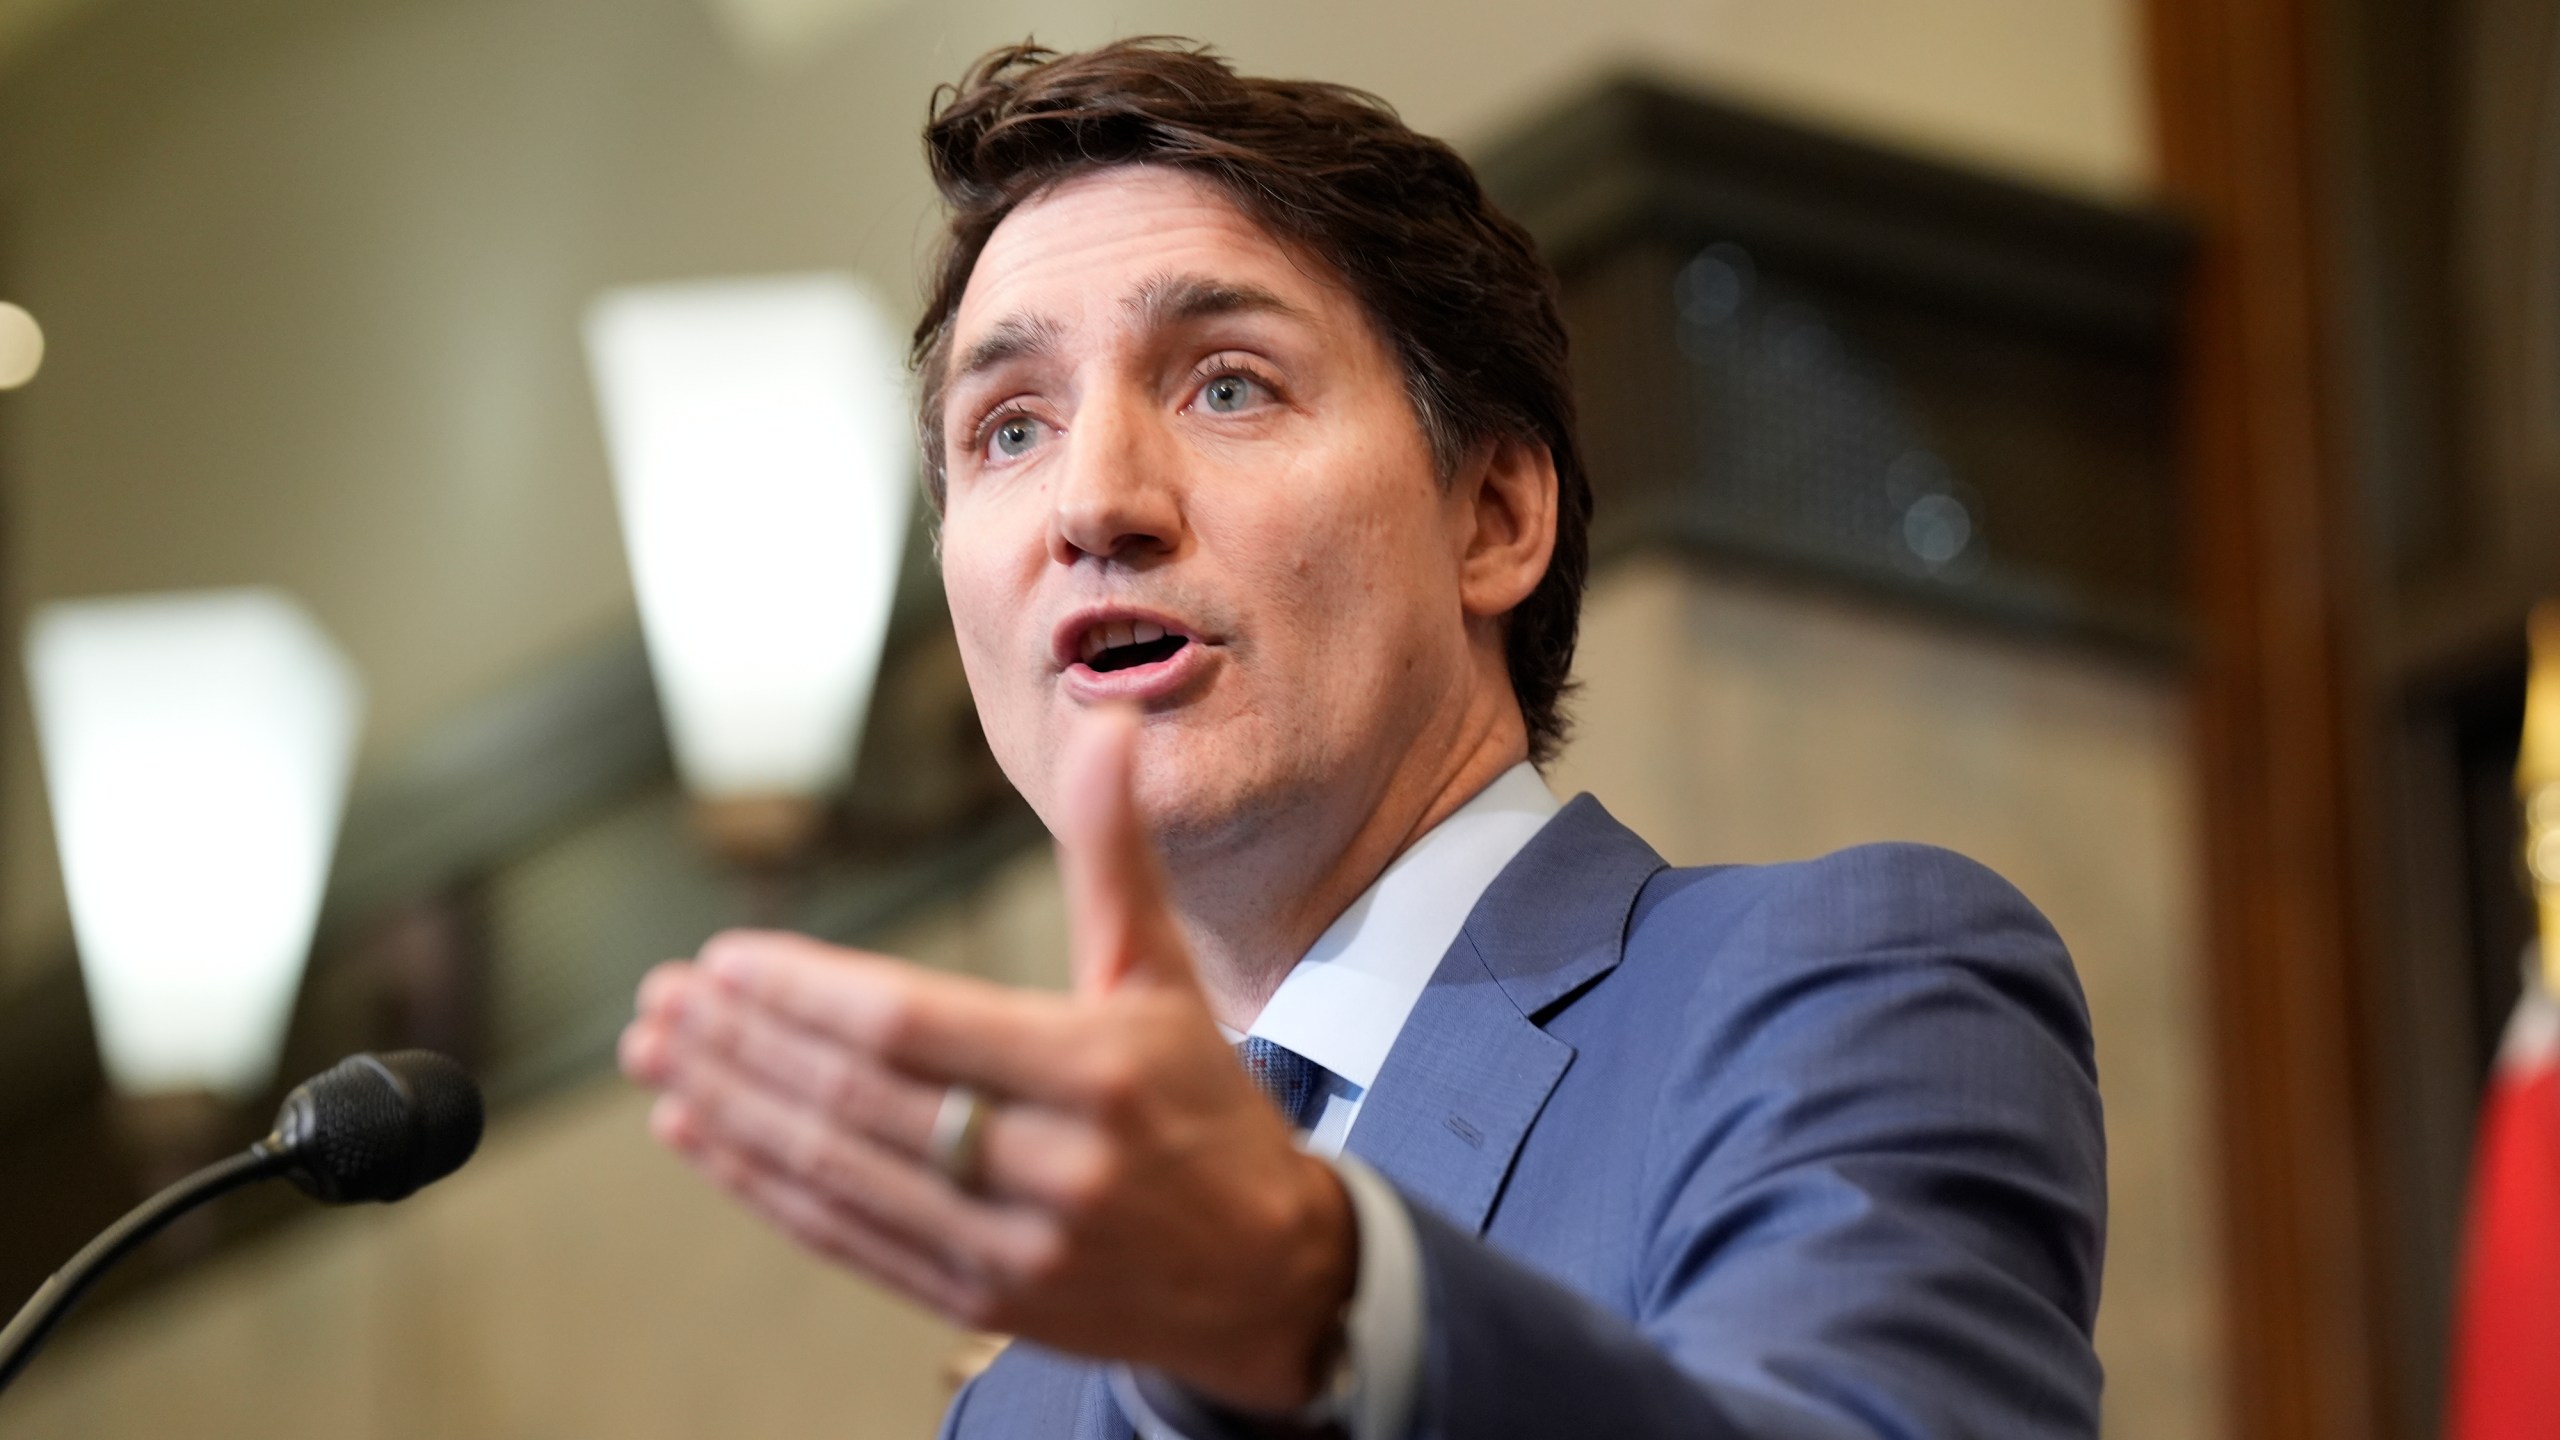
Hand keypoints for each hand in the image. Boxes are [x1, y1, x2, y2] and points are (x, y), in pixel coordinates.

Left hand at [617, 706, 1356, 1411]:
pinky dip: (760, 1184)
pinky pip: (843, 1237)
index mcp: (1095, 1071)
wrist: (1270, 1276)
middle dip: (741, 1045)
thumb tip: (1108, 724)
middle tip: (660, 1001)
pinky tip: (700, 1135)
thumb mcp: (1164, 977)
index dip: (806, 991)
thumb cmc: (1206, 1108)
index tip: (725, 958)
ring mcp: (1010, 1245)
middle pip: (856, 1096)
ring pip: (834, 1170)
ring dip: (729, 1109)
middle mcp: (1052, 1165)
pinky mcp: (980, 1301)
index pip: (913, 1023)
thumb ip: (1114, 855)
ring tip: (657, 1058)